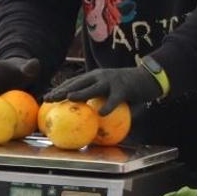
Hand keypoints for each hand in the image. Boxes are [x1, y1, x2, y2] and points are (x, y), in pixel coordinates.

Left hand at [42, 66, 161, 114]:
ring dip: (80, 93)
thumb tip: (87, 118)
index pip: (73, 82)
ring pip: (93, 88)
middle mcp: (100, 76)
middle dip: (62, 90)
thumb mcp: (109, 91)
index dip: (59, 88)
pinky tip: (101, 114)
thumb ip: (98, 100)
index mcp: (94, 77)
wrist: (149, 78)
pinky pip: (114, 99)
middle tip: (49, 99)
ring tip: (69, 99)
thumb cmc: (127, 88)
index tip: (47, 97)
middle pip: (77, 83)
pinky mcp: (124, 88)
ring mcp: (112, 81)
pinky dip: (108, 106)